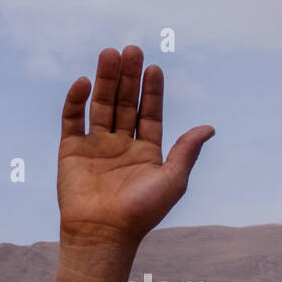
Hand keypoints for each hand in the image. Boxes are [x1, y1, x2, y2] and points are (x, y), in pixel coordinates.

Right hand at [57, 45, 213, 248]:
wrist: (105, 232)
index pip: (150, 114)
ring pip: (101, 104)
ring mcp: (96, 145)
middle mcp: (122, 145)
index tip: (154, 68)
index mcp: (147, 152)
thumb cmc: (143, 211)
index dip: (152, 91)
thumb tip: (210, 127)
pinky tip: (85, 83)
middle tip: (132, 49)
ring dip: (106, 80)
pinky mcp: (71, 149)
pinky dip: (76, 100)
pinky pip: (72, 118)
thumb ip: (187, 151)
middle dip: (129, 77)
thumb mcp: (173, 179)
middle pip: (126, 103)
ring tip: (111, 54)